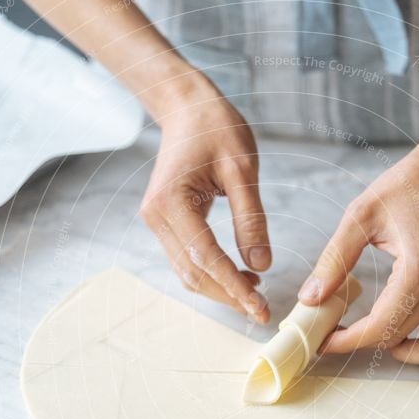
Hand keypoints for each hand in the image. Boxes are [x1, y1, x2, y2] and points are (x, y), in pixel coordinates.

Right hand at [140, 70, 270, 321]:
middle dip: (227, 296)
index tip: (260, 308)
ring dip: (220, 288)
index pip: (206, 258)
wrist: (187, 107)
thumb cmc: (215, 128)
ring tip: (255, 295)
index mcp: (171, 202)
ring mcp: (157, 222)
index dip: (233, 287)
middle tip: (262, 311)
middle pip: (192, 273)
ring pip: (188, 272)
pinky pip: (187, 258)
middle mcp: (156, 217)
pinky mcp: (166, 222)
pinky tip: (240, 276)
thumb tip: (262, 265)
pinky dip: (213, 273)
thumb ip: (251, 218)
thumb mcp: (242, 169)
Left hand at [298, 121, 418, 363]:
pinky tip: (412, 327)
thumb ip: (334, 260)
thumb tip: (310, 298)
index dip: (345, 341)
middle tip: (335, 328)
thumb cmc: (410, 184)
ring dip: (407, 352)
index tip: (322, 341)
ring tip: (376, 334)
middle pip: (399, 339)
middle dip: (361, 341)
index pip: (379, 328)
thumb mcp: (361, 216)